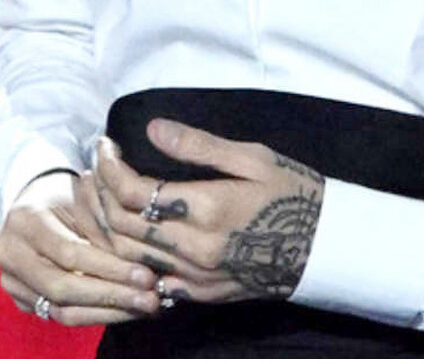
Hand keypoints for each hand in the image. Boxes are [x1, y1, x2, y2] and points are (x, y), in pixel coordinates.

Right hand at [0, 169, 161, 325]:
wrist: (33, 205)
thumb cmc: (67, 198)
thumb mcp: (86, 202)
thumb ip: (105, 235)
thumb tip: (145, 270)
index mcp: (23, 220)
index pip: (69, 254)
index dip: (110, 269)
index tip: (147, 277)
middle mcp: (7, 252)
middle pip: (61, 288)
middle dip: (111, 297)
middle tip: (150, 301)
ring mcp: (9, 279)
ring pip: (59, 310)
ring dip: (106, 313)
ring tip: (142, 309)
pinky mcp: (18, 298)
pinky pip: (58, 316)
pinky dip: (94, 316)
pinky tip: (122, 310)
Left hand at [92, 119, 323, 305]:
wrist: (327, 248)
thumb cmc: (292, 194)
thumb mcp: (252, 158)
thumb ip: (199, 145)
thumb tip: (152, 128)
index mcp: (209, 209)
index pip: (133, 192)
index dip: (109, 166)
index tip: (105, 145)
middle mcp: (197, 248)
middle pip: (121, 225)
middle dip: (99, 192)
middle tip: (96, 167)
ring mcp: (197, 276)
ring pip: (127, 255)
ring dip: (105, 224)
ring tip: (101, 194)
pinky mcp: (200, 294)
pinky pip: (148, 279)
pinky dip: (128, 258)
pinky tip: (126, 233)